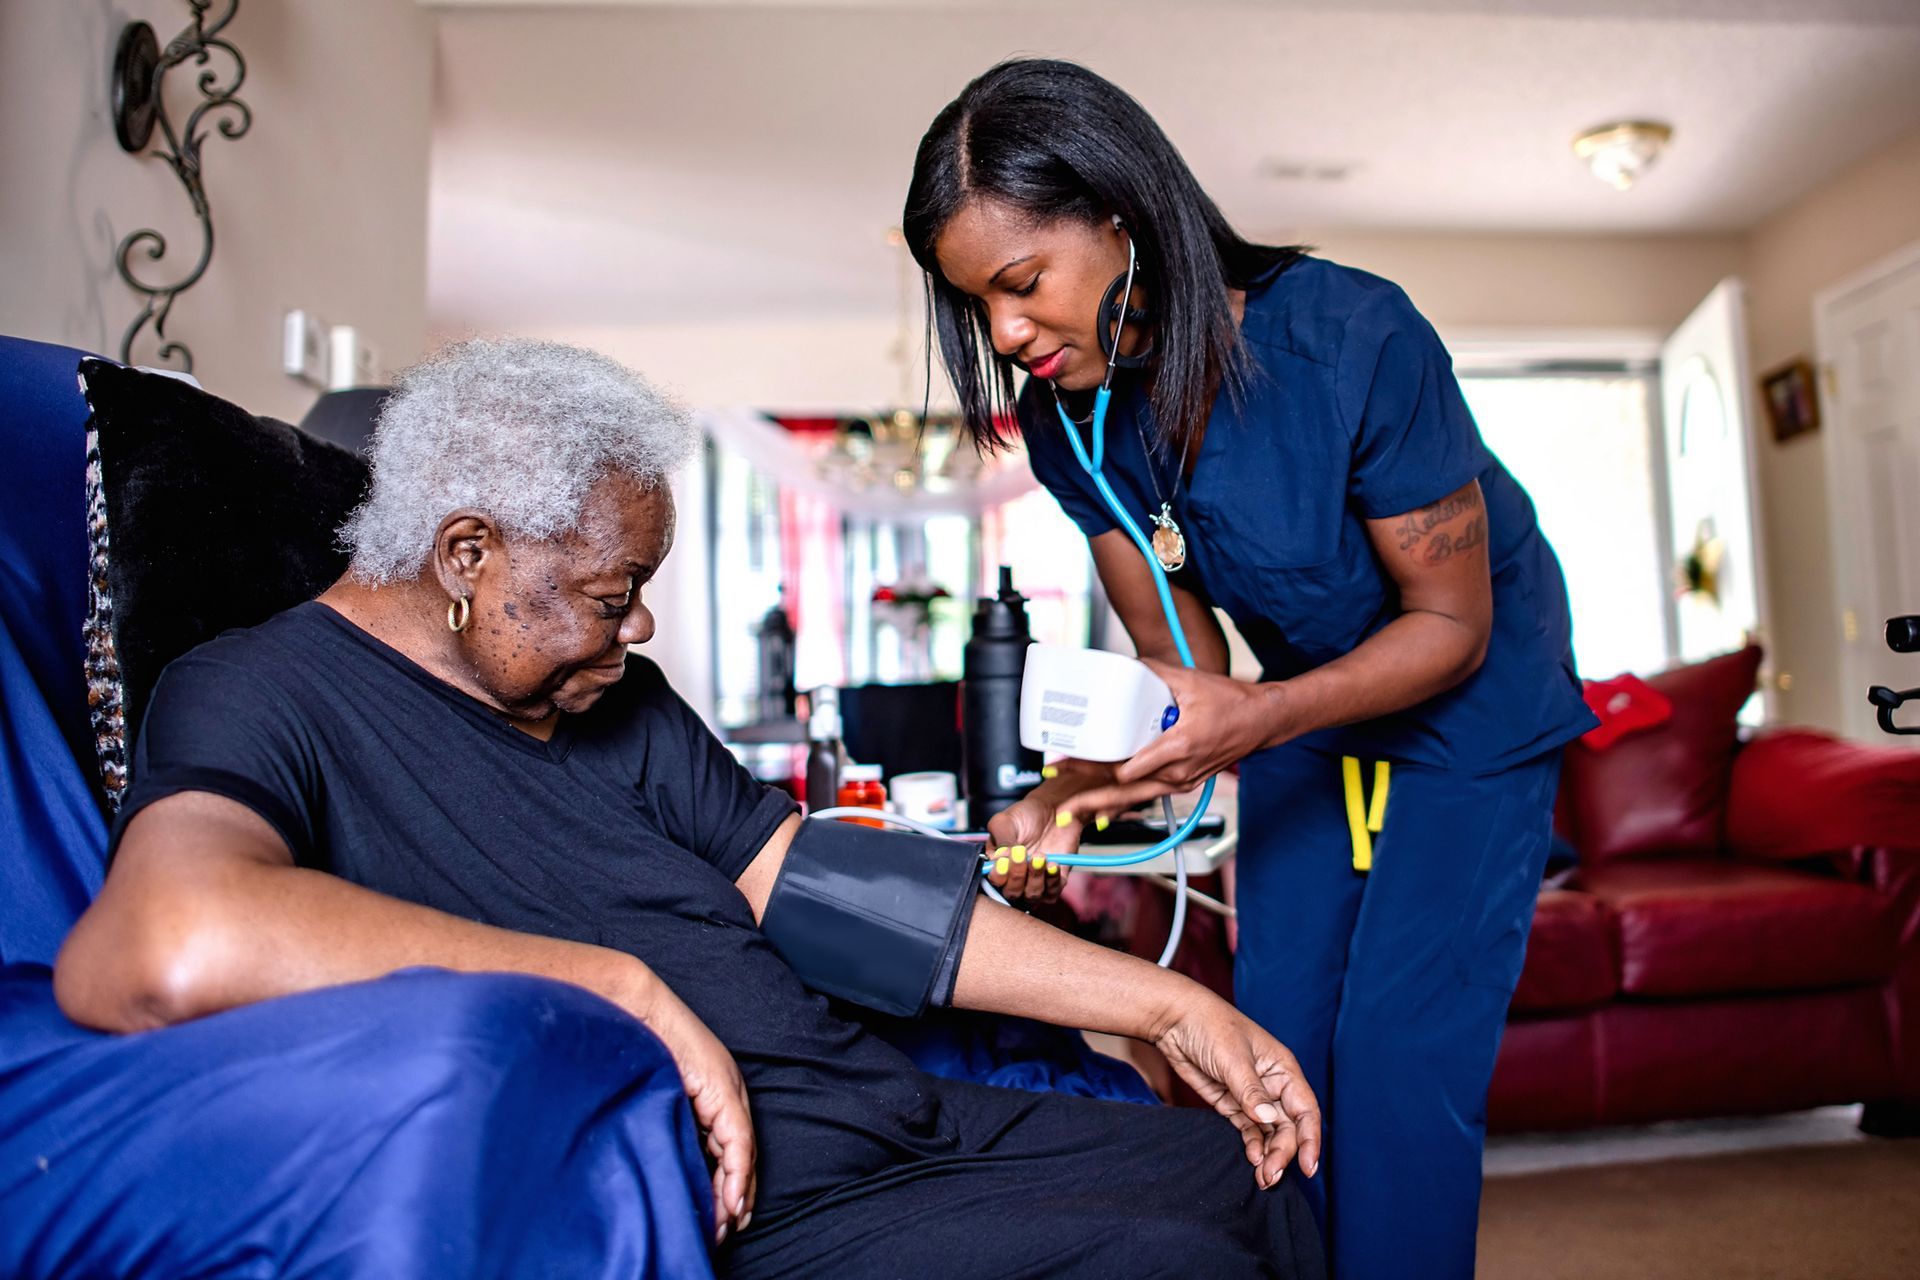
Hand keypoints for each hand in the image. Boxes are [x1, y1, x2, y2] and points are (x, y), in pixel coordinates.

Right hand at [632, 980, 756, 1243]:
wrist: (633, 1006)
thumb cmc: (635, 1044)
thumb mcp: (656, 1095)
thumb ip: (669, 1123)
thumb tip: (665, 1160)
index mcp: (714, 1092)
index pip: (730, 1147)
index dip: (730, 1183)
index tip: (725, 1217)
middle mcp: (728, 1090)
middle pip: (741, 1153)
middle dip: (735, 1195)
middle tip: (727, 1229)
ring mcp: (728, 1087)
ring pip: (742, 1150)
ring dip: (736, 1190)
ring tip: (728, 1223)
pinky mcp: (722, 1087)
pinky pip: (736, 1138)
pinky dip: (736, 1170)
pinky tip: (731, 1197)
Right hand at [983, 792, 1076, 903]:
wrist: (1052, 809)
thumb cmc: (1024, 815)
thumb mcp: (1004, 821)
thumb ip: (1000, 840)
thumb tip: (1000, 859)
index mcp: (998, 865)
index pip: (995, 881)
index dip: (999, 876)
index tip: (1005, 861)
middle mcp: (1016, 877)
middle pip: (1013, 892)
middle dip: (1017, 876)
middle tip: (1023, 854)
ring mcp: (1035, 881)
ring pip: (1032, 895)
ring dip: (1036, 879)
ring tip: (1041, 857)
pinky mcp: (1054, 881)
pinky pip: (1053, 892)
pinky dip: (1053, 880)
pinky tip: (1053, 864)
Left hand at [1064, 662, 1293, 821]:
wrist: (1263, 721)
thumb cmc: (1233, 703)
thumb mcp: (1191, 681)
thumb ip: (1156, 671)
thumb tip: (1129, 663)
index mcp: (1179, 747)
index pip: (1127, 768)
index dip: (1095, 767)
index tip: (1072, 762)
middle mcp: (1180, 771)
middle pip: (1125, 792)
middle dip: (1090, 798)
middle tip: (1062, 800)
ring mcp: (1183, 780)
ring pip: (1136, 797)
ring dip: (1106, 801)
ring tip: (1076, 805)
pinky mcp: (1185, 781)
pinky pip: (1150, 793)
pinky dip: (1127, 799)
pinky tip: (1106, 806)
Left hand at [1151, 998, 1321, 1188]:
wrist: (1175, 1019)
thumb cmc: (1210, 1026)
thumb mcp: (1232, 1059)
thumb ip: (1251, 1092)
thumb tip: (1269, 1120)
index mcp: (1283, 1069)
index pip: (1305, 1110)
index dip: (1310, 1140)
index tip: (1307, 1167)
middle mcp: (1272, 1085)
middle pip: (1288, 1127)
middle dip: (1283, 1153)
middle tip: (1271, 1177)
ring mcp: (1252, 1096)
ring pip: (1270, 1132)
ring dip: (1269, 1155)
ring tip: (1263, 1178)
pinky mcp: (1231, 1103)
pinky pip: (1248, 1130)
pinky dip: (1253, 1145)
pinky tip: (1252, 1159)